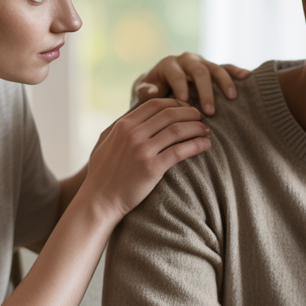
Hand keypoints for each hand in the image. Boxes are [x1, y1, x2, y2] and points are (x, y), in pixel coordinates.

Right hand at [78, 98, 209, 224]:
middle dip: (190, 113)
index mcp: (122, 125)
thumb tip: (131, 116)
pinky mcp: (152, 168)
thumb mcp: (104, 143)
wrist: (99, 202)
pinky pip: (180, 150)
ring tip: (206, 131)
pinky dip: (196, 144)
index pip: (155, 104)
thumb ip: (118, 128)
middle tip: (201, 118)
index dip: (175, 103)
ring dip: (196, 127)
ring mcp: (142, 150)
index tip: (186, 109)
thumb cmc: (101, 175)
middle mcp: (132, 134)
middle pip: (169, 113)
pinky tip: (205, 144)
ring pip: (178, 129)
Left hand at [132, 53, 250, 114]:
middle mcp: (186, 60)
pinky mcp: (211, 68)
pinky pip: (226, 67)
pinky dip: (236, 71)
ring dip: (224, 82)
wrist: (157, 86)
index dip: (181, 88)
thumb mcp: (141, 93)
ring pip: (214, 68)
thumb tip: (151, 92)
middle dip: (205, 91)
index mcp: (168, 65)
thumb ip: (144, 92)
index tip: (185, 105)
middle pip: (198, 71)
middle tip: (209, 111)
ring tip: (231, 98)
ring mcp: (201, 63)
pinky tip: (247, 76)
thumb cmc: (149, 93)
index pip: (176, 74)